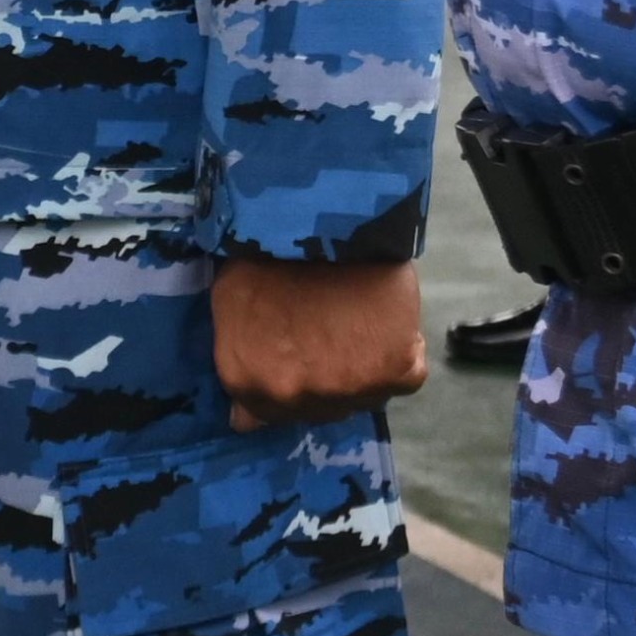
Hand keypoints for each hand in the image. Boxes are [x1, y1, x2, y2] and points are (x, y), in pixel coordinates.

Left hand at [211, 257, 425, 431]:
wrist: (324, 215)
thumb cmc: (265, 248)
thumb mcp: (229, 299)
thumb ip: (237, 360)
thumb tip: (244, 421)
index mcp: (248, 380)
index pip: (262, 412)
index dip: (278, 381)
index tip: (290, 358)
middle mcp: (296, 397)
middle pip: (314, 409)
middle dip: (317, 380)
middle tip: (323, 335)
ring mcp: (350, 390)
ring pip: (360, 396)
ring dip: (359, 370)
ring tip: (354, 323)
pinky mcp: (398, 373)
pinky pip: (406, 377)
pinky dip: (402, 355)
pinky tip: (387, 323)